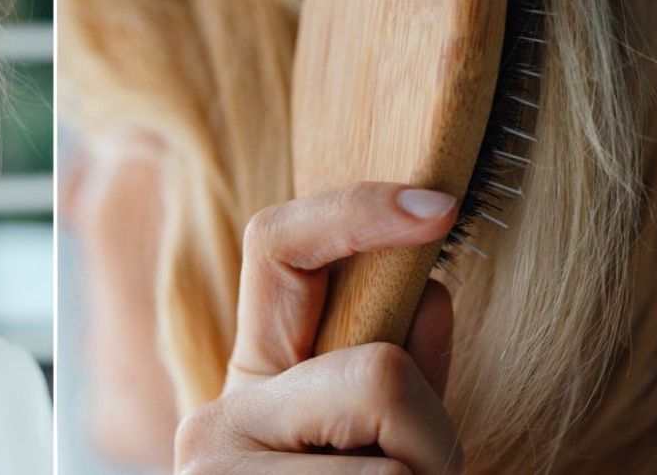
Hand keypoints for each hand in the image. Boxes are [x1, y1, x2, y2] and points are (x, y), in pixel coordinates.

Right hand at [174, 182, 464, 473]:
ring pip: (396, 456)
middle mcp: (220, 415)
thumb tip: (426, 295)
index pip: (276, 245)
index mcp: (256, 374)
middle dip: (430, 430)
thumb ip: (396, 368)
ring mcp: (217, 466)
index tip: (439, 207)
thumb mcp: (371, 434)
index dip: (356, 212)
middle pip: (380, 372)